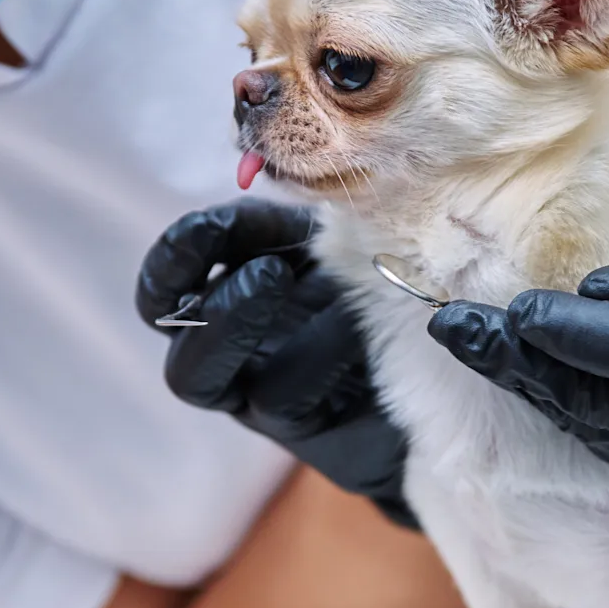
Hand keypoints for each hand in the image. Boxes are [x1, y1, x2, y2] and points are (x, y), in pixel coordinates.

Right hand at [137, 200, 417, 528]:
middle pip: (168, 327)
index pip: (165, 279)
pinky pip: (281, 398)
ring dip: (241, 324)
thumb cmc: (384, 292)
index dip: (177, 252)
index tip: (213, 225)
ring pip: (200, 375)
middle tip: (270, 270)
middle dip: (207, 290)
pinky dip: (314, 354)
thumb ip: (302, 218)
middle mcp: (225, 345)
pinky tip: (357, 331)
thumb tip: (276, 176)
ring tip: (302, 292)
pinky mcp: (296, 431)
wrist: (443, 375)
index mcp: (227, 289)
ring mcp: (252, 393)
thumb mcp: (343, 243)